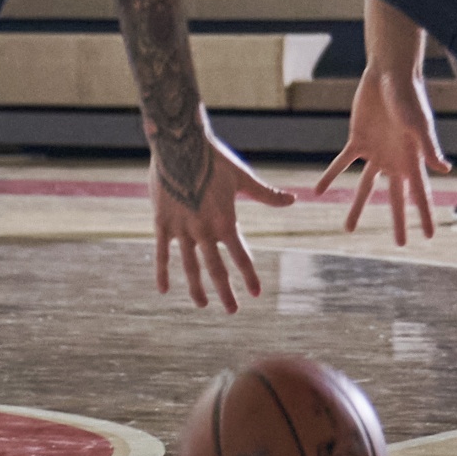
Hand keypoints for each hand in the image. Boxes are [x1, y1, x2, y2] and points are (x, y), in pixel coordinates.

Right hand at [151, 131, 294, 312]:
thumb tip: (294, 200)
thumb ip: (266, 194)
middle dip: (225, 291)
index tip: (256, 293)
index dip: (248, 275)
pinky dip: (162, 271)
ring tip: (202, 304)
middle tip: (233, 310)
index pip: (240, 255)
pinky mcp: (162, 223)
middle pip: (215, 267)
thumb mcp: (242, 177)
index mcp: (225, 220)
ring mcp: (181, 228)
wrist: (180, 145)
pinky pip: (162, 252)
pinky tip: (163, 290)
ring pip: (189, 265)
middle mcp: (203, 229)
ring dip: (196, 287)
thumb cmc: (214, 159)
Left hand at [312, 67, 448, 244]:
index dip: (423, 215)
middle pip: (395, 197)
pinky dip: (330, 176)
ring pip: (365, 186)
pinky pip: (342, 163)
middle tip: (401, 243)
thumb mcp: (419, 123)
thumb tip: (444, 169)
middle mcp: (395, 160)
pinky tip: (318, 191)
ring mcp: (376, 152)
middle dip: (398, 221)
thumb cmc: (409, 96)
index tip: (428, 237)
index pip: (419, 194)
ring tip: (348, 228)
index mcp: (412, 159)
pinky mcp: (358, 140)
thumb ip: (429, 147)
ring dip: (357, 206)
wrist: (389, 74)